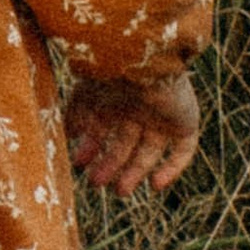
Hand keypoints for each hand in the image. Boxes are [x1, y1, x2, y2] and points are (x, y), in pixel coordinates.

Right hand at [66, 70, 200, 197]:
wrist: (144, 59)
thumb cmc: (111, 73)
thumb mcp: (84, 94)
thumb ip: (74, 114)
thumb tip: (64, 135)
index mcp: (116, 97)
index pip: (104, 128)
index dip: (91, 148)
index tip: (78, 164)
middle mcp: (139, 107)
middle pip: (125, 143)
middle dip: (110, 164)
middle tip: (96, 183)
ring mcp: (163, 116)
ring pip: (149, 151)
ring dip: (135, 172)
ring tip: (120, 191)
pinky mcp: (185, 122)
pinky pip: (183, 151)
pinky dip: (172, 170)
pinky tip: (155, 186)